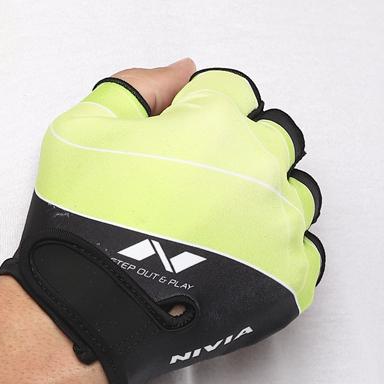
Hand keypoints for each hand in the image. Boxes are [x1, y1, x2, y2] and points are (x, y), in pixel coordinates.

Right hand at [0, 60, 324, 383]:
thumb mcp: (79, 129)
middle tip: (194, 182)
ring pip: (294, 193)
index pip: (230, 90)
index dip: (198, 109)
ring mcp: (280, 225)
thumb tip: (183, 72)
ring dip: (264, 198)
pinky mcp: (287, 278)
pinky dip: (275, 251)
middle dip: (238, 147)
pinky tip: (236, 258)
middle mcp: (261, 167)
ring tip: (216, 225)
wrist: (89, 311)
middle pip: (272, 136)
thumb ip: (135, 86)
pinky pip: (303, 251)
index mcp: (216, 122)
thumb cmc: (80, 222)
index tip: (176, 138)